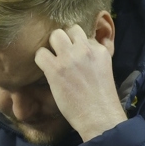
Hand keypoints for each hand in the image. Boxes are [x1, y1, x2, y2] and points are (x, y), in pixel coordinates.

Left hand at [34, 25, 125, 141]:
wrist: (99, 116)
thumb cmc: (101, 99)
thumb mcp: (105, 69)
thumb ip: (95, 56)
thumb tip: (83, 51)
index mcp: (99, 50)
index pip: (84, 35)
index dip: (76, 44)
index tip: (74, 54)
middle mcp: (85, 49)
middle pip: (69, 29)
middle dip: (63, 40)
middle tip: (60, 54)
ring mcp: (70, 58)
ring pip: (55, 35)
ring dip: (51, 46)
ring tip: (52, 60)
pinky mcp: (56, 69)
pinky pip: (40, 53)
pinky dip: (40, 60)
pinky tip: (45, 70)